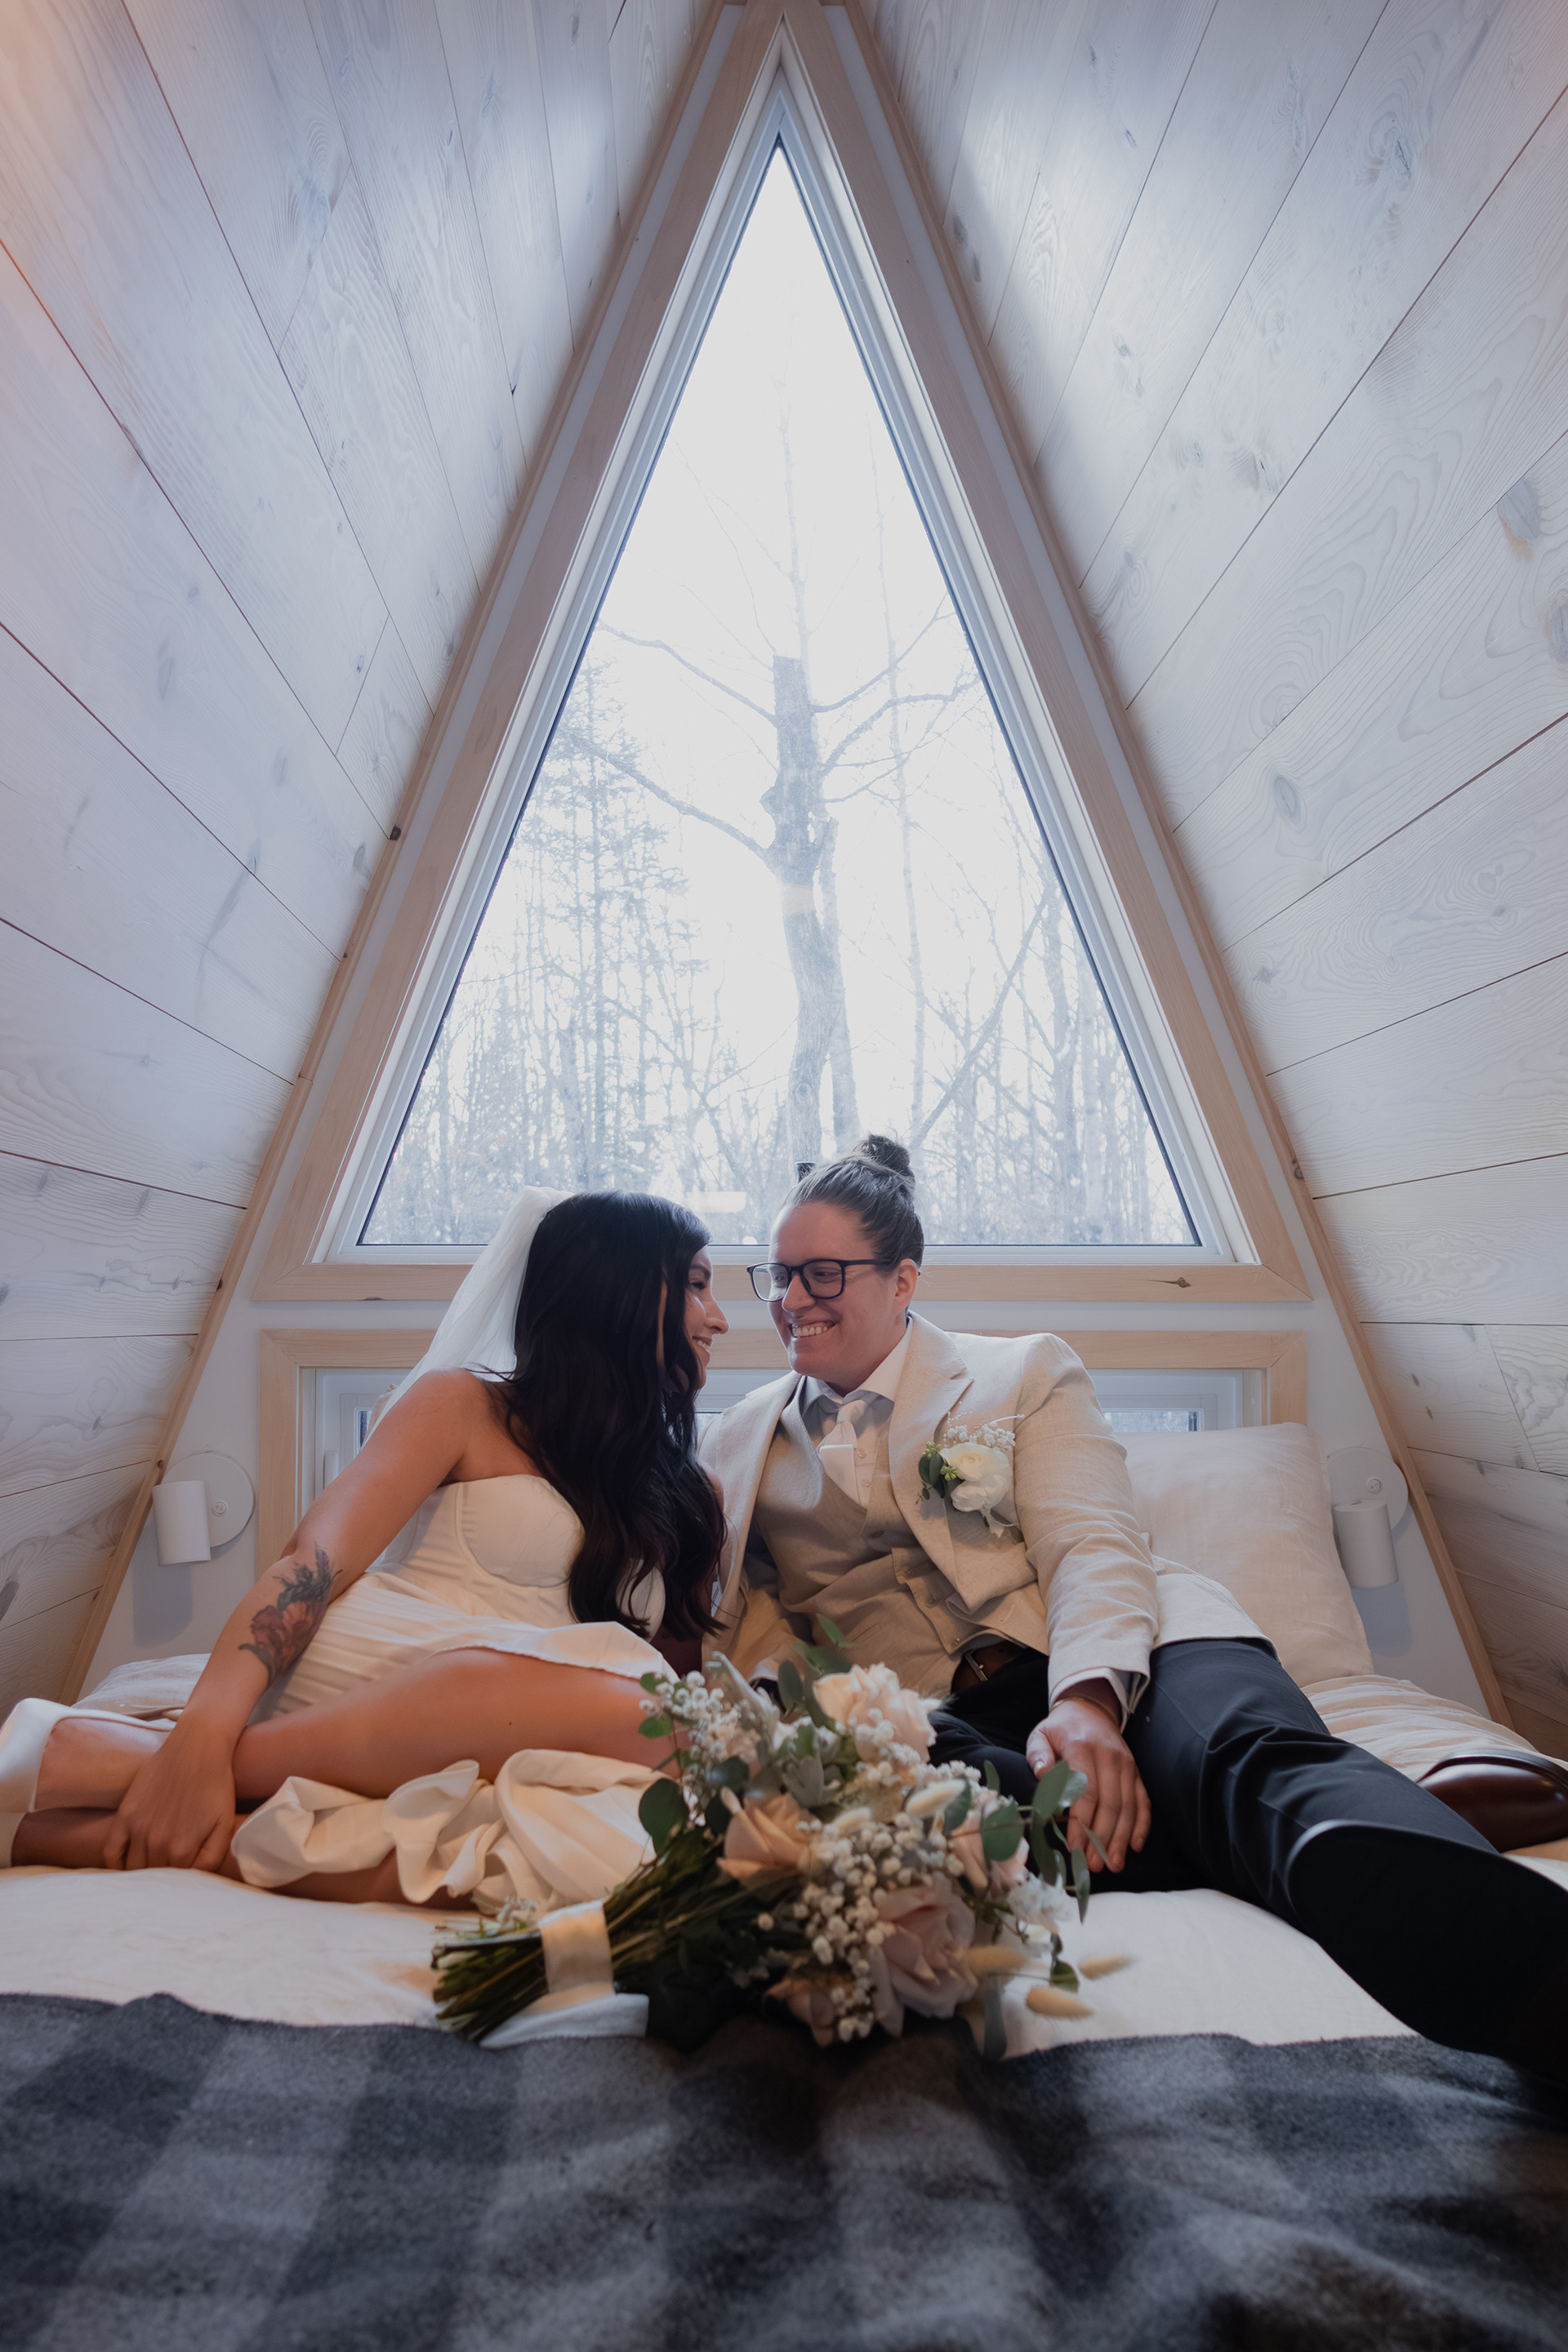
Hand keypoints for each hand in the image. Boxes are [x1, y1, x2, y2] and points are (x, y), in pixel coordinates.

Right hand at [101, 1714, 237, 1873]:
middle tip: (161, 1889)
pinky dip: (115, 1864)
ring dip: (138, 1876)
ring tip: (144, 1882)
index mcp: (182, 1850)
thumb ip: (211, 1857)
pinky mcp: (126, 1815)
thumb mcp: (224, 1823)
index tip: (180, 1888)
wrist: (197, 1747)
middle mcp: (158, 1843)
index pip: (174, 1884)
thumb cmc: (216, 1784)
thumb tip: (197, 1881)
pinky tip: (124, 1867)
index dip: (178, 1888)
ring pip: (132, 1868)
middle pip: (152, 1878)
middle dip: (158, 1886)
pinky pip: (112, 1850)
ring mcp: (139, 1829)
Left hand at [1025, 1683, 1150, 1873]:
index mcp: (1083, 1747)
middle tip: (1094, 1864)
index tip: (1074, 1846)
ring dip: (1122, 1838)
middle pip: (1111, 1804)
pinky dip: (1142, 1824)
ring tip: (1113, 1864)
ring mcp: (1127, 1765)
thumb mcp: (1041, 1734)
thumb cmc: (1061, 1729)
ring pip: (1129, 1806)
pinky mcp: (1136, 1772)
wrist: (1091, 1708)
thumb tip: (1041, 1774)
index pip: (1086, 1790)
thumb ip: (1038, 1754)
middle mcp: (1110, 1757)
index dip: (1081, 1822)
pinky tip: (1135, 1846)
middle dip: (1102, 1838)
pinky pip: (1143, 1800)